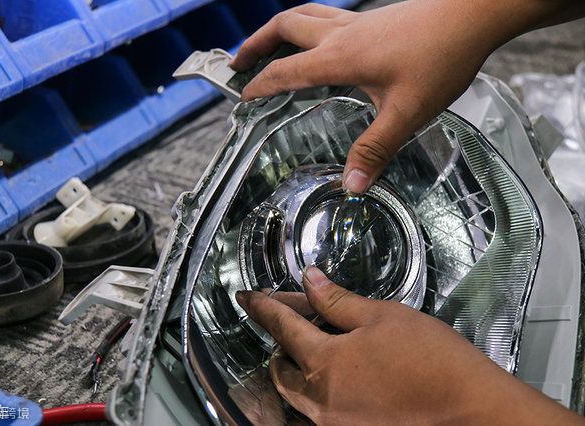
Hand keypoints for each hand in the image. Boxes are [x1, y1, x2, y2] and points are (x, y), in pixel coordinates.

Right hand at [229, 1, 582, 193]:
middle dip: (255, 44)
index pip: (284, 71)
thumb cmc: (441, 58)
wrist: (473, 15)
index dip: (259, 85)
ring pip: (302, 14)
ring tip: (266, 44)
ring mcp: (356, 21)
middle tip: (237, 61)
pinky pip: (326, 15)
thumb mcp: (406, 113)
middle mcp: (341, 34)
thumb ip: (375, 149)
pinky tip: (318, 40)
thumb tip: (352, 184)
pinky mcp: (373, 17)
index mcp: (339, 58)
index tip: (243, 97)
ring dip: (277, 28)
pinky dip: (306, 24)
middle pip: (283, 28)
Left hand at [235, 267, 582, 423]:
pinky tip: (336, 374)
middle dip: (278, 341)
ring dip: (294, 368)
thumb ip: (338, 300)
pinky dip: (315, 389)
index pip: (280, 326)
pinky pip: (316, 410)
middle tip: (290, 319)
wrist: (470, 409)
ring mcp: (334, 422)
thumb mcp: (382, 316)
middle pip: (280, 366)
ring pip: (295, 393)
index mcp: (324, 362)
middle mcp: (321, 398)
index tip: (248, 298)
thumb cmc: (433, 362)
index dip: (262, 306)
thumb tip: (310, 281)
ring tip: (311, 348)